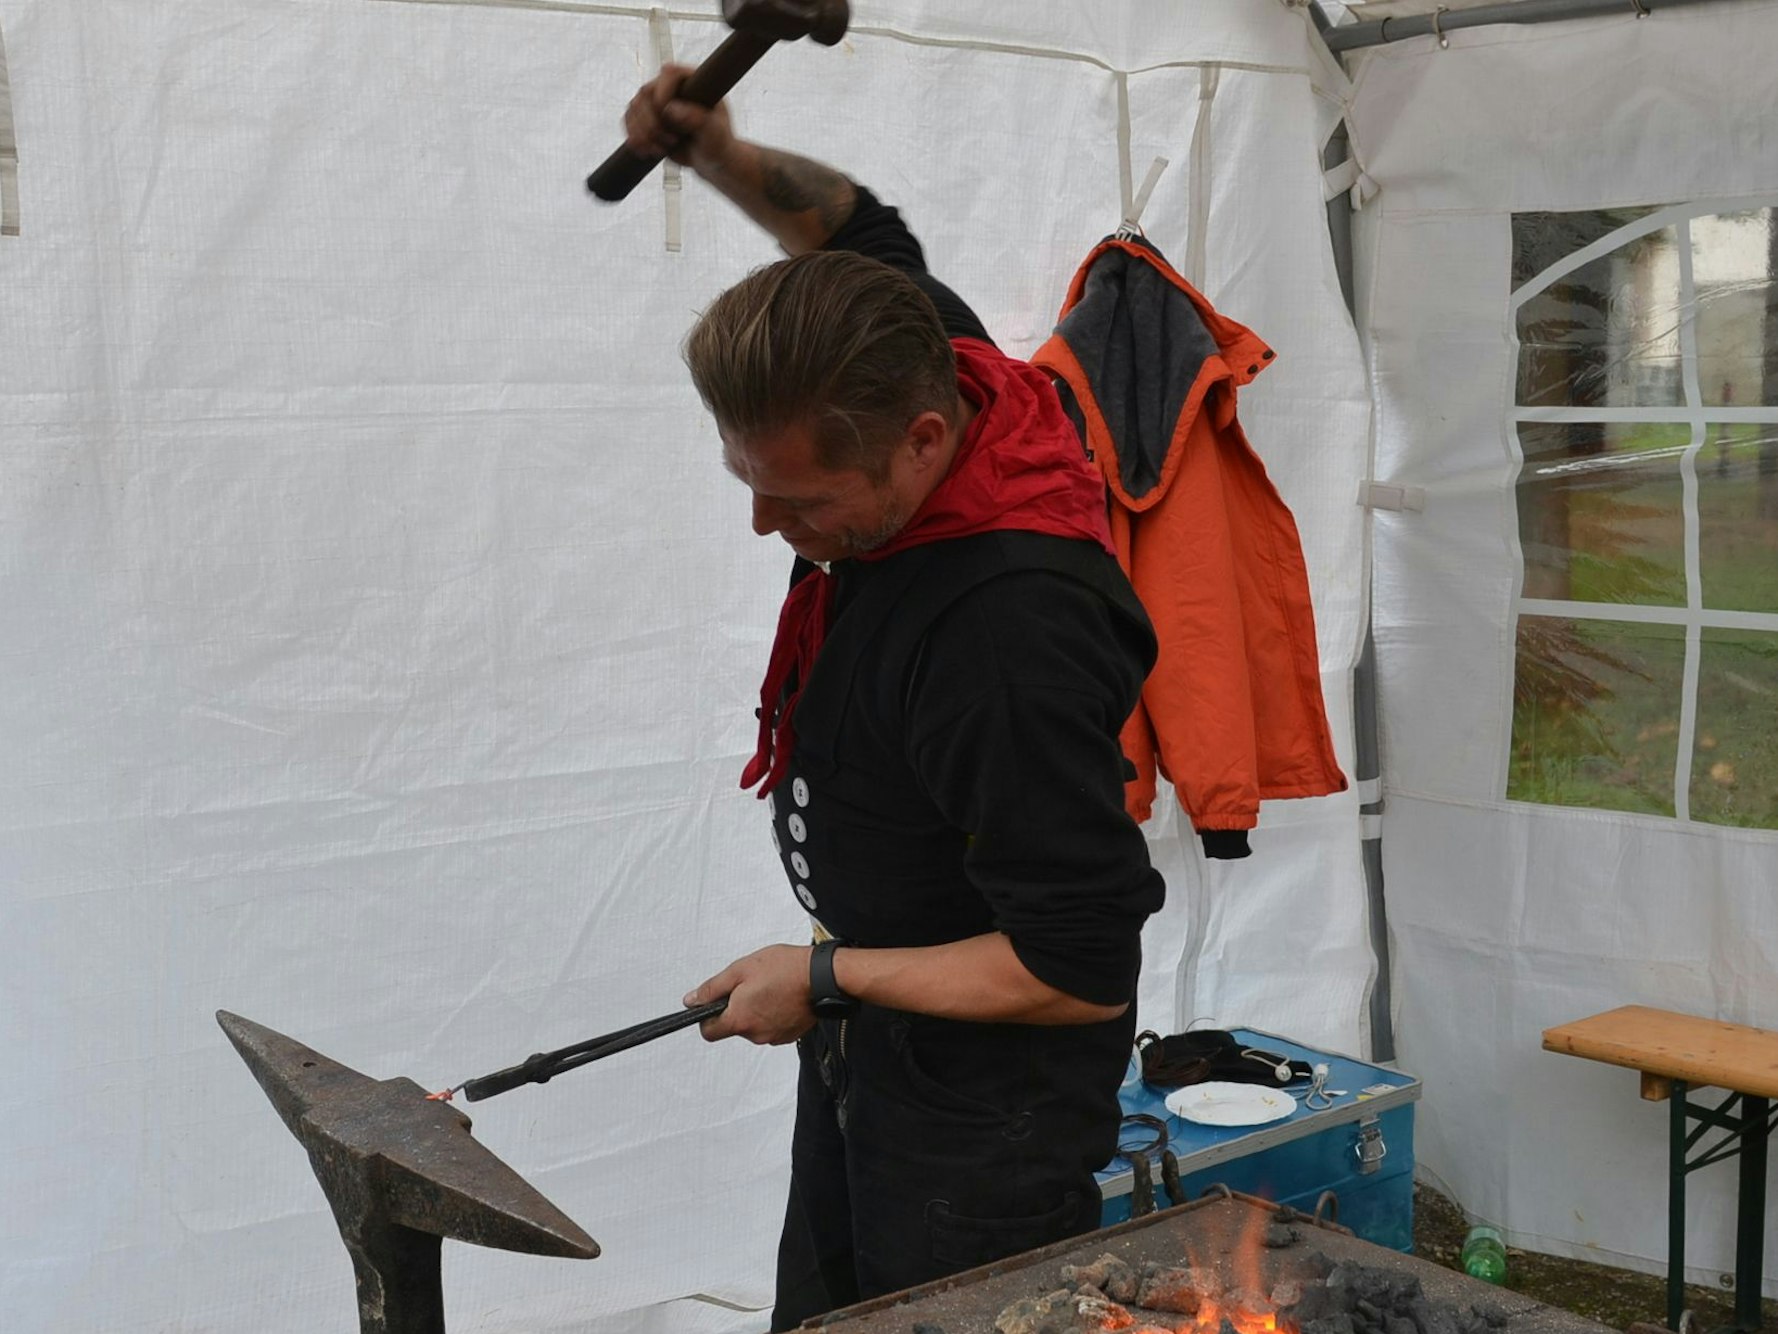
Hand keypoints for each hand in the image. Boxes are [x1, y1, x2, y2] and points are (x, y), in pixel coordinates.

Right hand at [623, 64, 736, 174]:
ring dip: (643, 133)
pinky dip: (634, 138)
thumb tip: (671, 108)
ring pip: (634, 108)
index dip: (662, 92)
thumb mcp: (714, 132)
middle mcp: (671, 87)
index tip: (665, 113)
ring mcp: (655, 101)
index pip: (669, 73)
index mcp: (692, 81)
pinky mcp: (645, 118)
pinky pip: (629, 121)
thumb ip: (698, 118)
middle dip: (653, 122)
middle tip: (671, 141)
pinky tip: (646, 151)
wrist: (710, 159)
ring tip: (661, 149)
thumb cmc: (718, 143)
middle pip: (646, 92)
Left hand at [684, 944, 816, 1045]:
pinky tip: (781, 995)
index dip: (707, 1017)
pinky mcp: (789, 1035)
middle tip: (749, 985)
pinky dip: (772, 1014)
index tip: (714, 1003)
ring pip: (754, 1025)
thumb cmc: (786, 969)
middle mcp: (755, 1034)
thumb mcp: (740, 969)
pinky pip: (771, 1026)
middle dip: (736, 1008)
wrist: (823, 977)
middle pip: (734, 1026)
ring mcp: (774, 1037)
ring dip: (756, 1010)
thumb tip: (692, 1000)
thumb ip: (712, 988)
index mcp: (739, 1020)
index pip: (708, 1032)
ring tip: (769, 987)